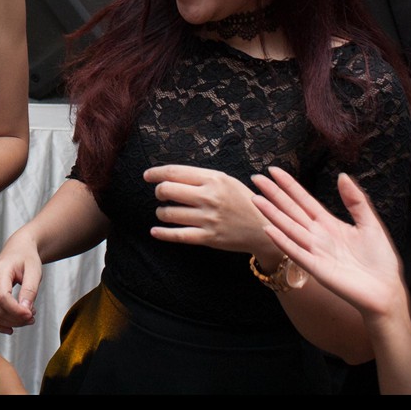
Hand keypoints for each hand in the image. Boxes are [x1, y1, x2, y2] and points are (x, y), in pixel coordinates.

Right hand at [0, 232, 40, 332]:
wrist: (18, 249)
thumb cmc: (27, 258)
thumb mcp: (35, 271)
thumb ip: (30, 290)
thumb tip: (25, 311)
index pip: (2, 297)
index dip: (16, 310)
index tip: (30, 315)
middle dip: (16, 318)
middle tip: (32, 317)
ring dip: (9, 323)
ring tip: (26, 319)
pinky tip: (11, 327)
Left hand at [144, 165, 264, 252]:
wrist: (263, 227)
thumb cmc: (241, 200)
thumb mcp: (226, 180)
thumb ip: (201, 177)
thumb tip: (171, 174)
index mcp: (213, 179)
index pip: (175, 172)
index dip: (156, 173)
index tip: (147, 176)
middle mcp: (209, 197)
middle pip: (167, 190)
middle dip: (158, 192)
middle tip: (161, 195)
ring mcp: (208, 218)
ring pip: (168, 213)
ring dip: (161, 212)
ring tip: (165, 212)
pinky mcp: (208, 237)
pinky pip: (177, 235)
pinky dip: (162, 233)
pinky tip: (154, 231)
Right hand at [252, 168, 406, 319]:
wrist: (386, 291)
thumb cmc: (380, 261)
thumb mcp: (370, 224)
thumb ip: (356, 201)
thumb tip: (342, 175)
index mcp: (329, 224)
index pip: (304, 200)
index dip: (289, 186)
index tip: (274, 170)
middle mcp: (318, 236)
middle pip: (291, 211)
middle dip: (274, 194)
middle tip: (255, 178)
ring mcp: (315, 252)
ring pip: (289, 228)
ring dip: (272, 214)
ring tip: (255, 199)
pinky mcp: (317, 268)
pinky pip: (297, 252)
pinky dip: (283, 241)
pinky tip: (269, 229)